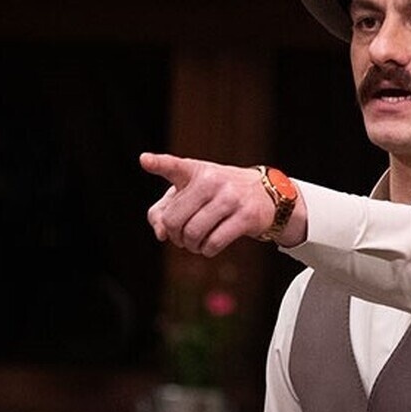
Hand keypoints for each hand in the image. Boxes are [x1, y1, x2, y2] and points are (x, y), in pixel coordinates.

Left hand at [140, 153, 304, 255]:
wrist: (265, 195)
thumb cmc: (219, 195)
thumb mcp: (191, 194)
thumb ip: (164, 211)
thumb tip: (161, 234)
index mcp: (196, 171)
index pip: (174, 166)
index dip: (159, 164)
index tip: (145, 160)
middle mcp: (212, 181)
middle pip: (174, 219)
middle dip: (174, 236)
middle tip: (181, 237)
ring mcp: (231, 197)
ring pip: (193, 233)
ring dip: (190, 246)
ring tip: (195, 244)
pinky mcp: (246, 216)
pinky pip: (213, 243)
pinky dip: (206, 250)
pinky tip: (208, 246)